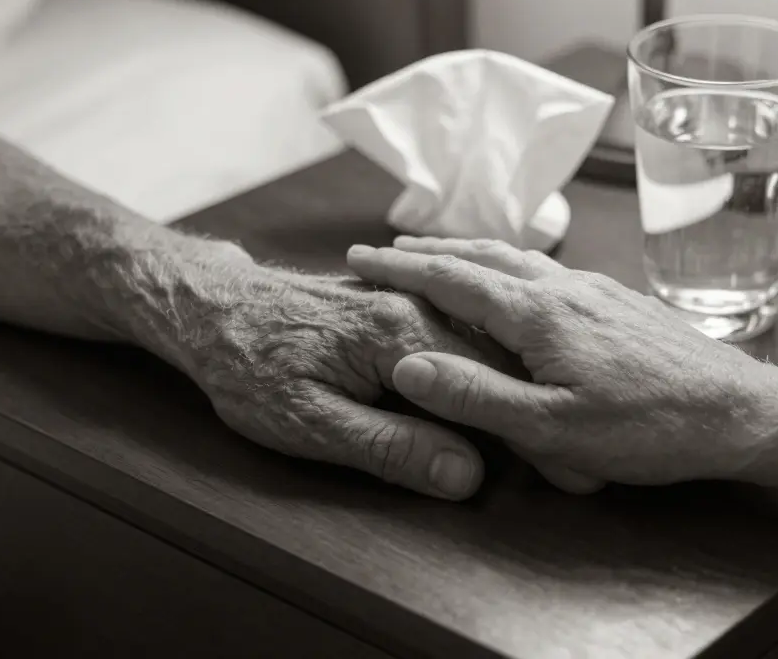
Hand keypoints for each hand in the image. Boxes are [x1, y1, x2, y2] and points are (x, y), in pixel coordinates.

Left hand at [128, 243, 597, 498]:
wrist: (209, 311)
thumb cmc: (249, 368)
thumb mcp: (311, 423)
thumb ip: (391, 447)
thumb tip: (465, 474)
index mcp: (402, 334)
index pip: (490, 386)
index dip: (528, 432)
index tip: (562, 469)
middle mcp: (414, 310)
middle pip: (496, 362)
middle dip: (532, 407)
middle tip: (568, 461)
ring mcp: (408, 304)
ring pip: (483, 346)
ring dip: (514, 385)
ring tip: (543, 426)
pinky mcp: (398, 308)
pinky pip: (459, 335)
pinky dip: (485, 365)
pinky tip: (497, 391)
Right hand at [345, 237, 777, 484]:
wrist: (741, 410)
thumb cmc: (651, 427)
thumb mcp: (552, 429)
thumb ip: (477, 395)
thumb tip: (409, 364)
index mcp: (540, 313)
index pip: (453, 277)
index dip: (401, 267)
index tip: (360, 256)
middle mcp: (567, 287)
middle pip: (485, 254)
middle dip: (431, 249)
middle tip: (389, 248)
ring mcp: (598, 290)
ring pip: (521, 258)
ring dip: (472, 252)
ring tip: (444, 257)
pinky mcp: (622, 301)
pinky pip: (550, 271)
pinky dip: (512, 266)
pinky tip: (520, 284)